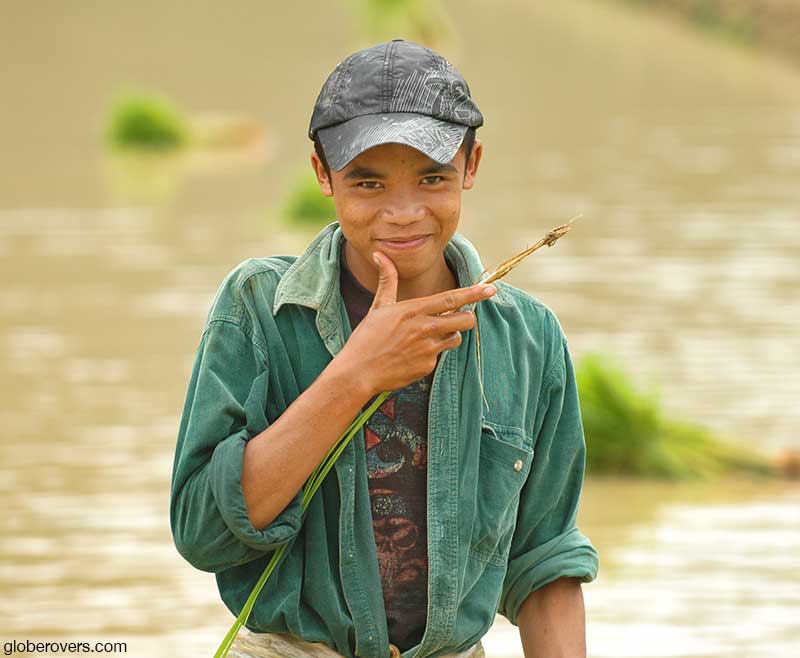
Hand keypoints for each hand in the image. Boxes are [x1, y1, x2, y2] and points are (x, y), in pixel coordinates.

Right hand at [336, 250, 496, 395]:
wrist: (359, 372)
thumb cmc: (366, 338)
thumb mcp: (378, 306)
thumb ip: (387, 280)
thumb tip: (381, 255)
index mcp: (414, 310)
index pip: (452, 298)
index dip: (474, 293)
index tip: (491, 289)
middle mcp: (425, 328)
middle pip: (465, 320)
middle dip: (467, 317)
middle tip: (459, 317)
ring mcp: (428, 349)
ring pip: (455, 338)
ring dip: (449, 335)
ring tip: (427, 336)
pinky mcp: (427, 366)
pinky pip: (439, 356)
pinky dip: (431, 354)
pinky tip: (412, 355)